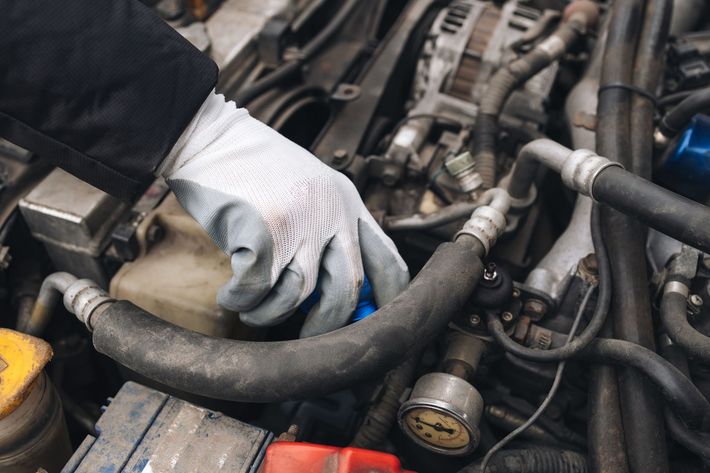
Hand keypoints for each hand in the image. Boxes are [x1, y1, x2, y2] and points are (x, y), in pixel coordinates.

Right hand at [159, 92, 408, 336]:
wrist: (211, 137)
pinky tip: (231, 295)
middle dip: (326, 324)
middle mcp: (331, 212)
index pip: (387, 260)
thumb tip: (334, 293)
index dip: (386, 300)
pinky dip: (241, 300)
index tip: (373, 323)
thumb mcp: (311, 190)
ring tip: (253, 310)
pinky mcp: (262, 230)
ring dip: (270, 314)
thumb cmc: (255, 168)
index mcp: (348, 202)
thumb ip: (329, 231)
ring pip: (297, 295)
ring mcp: (298, 221)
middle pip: (348, 288)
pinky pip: (256, 289)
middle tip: (307, 337)